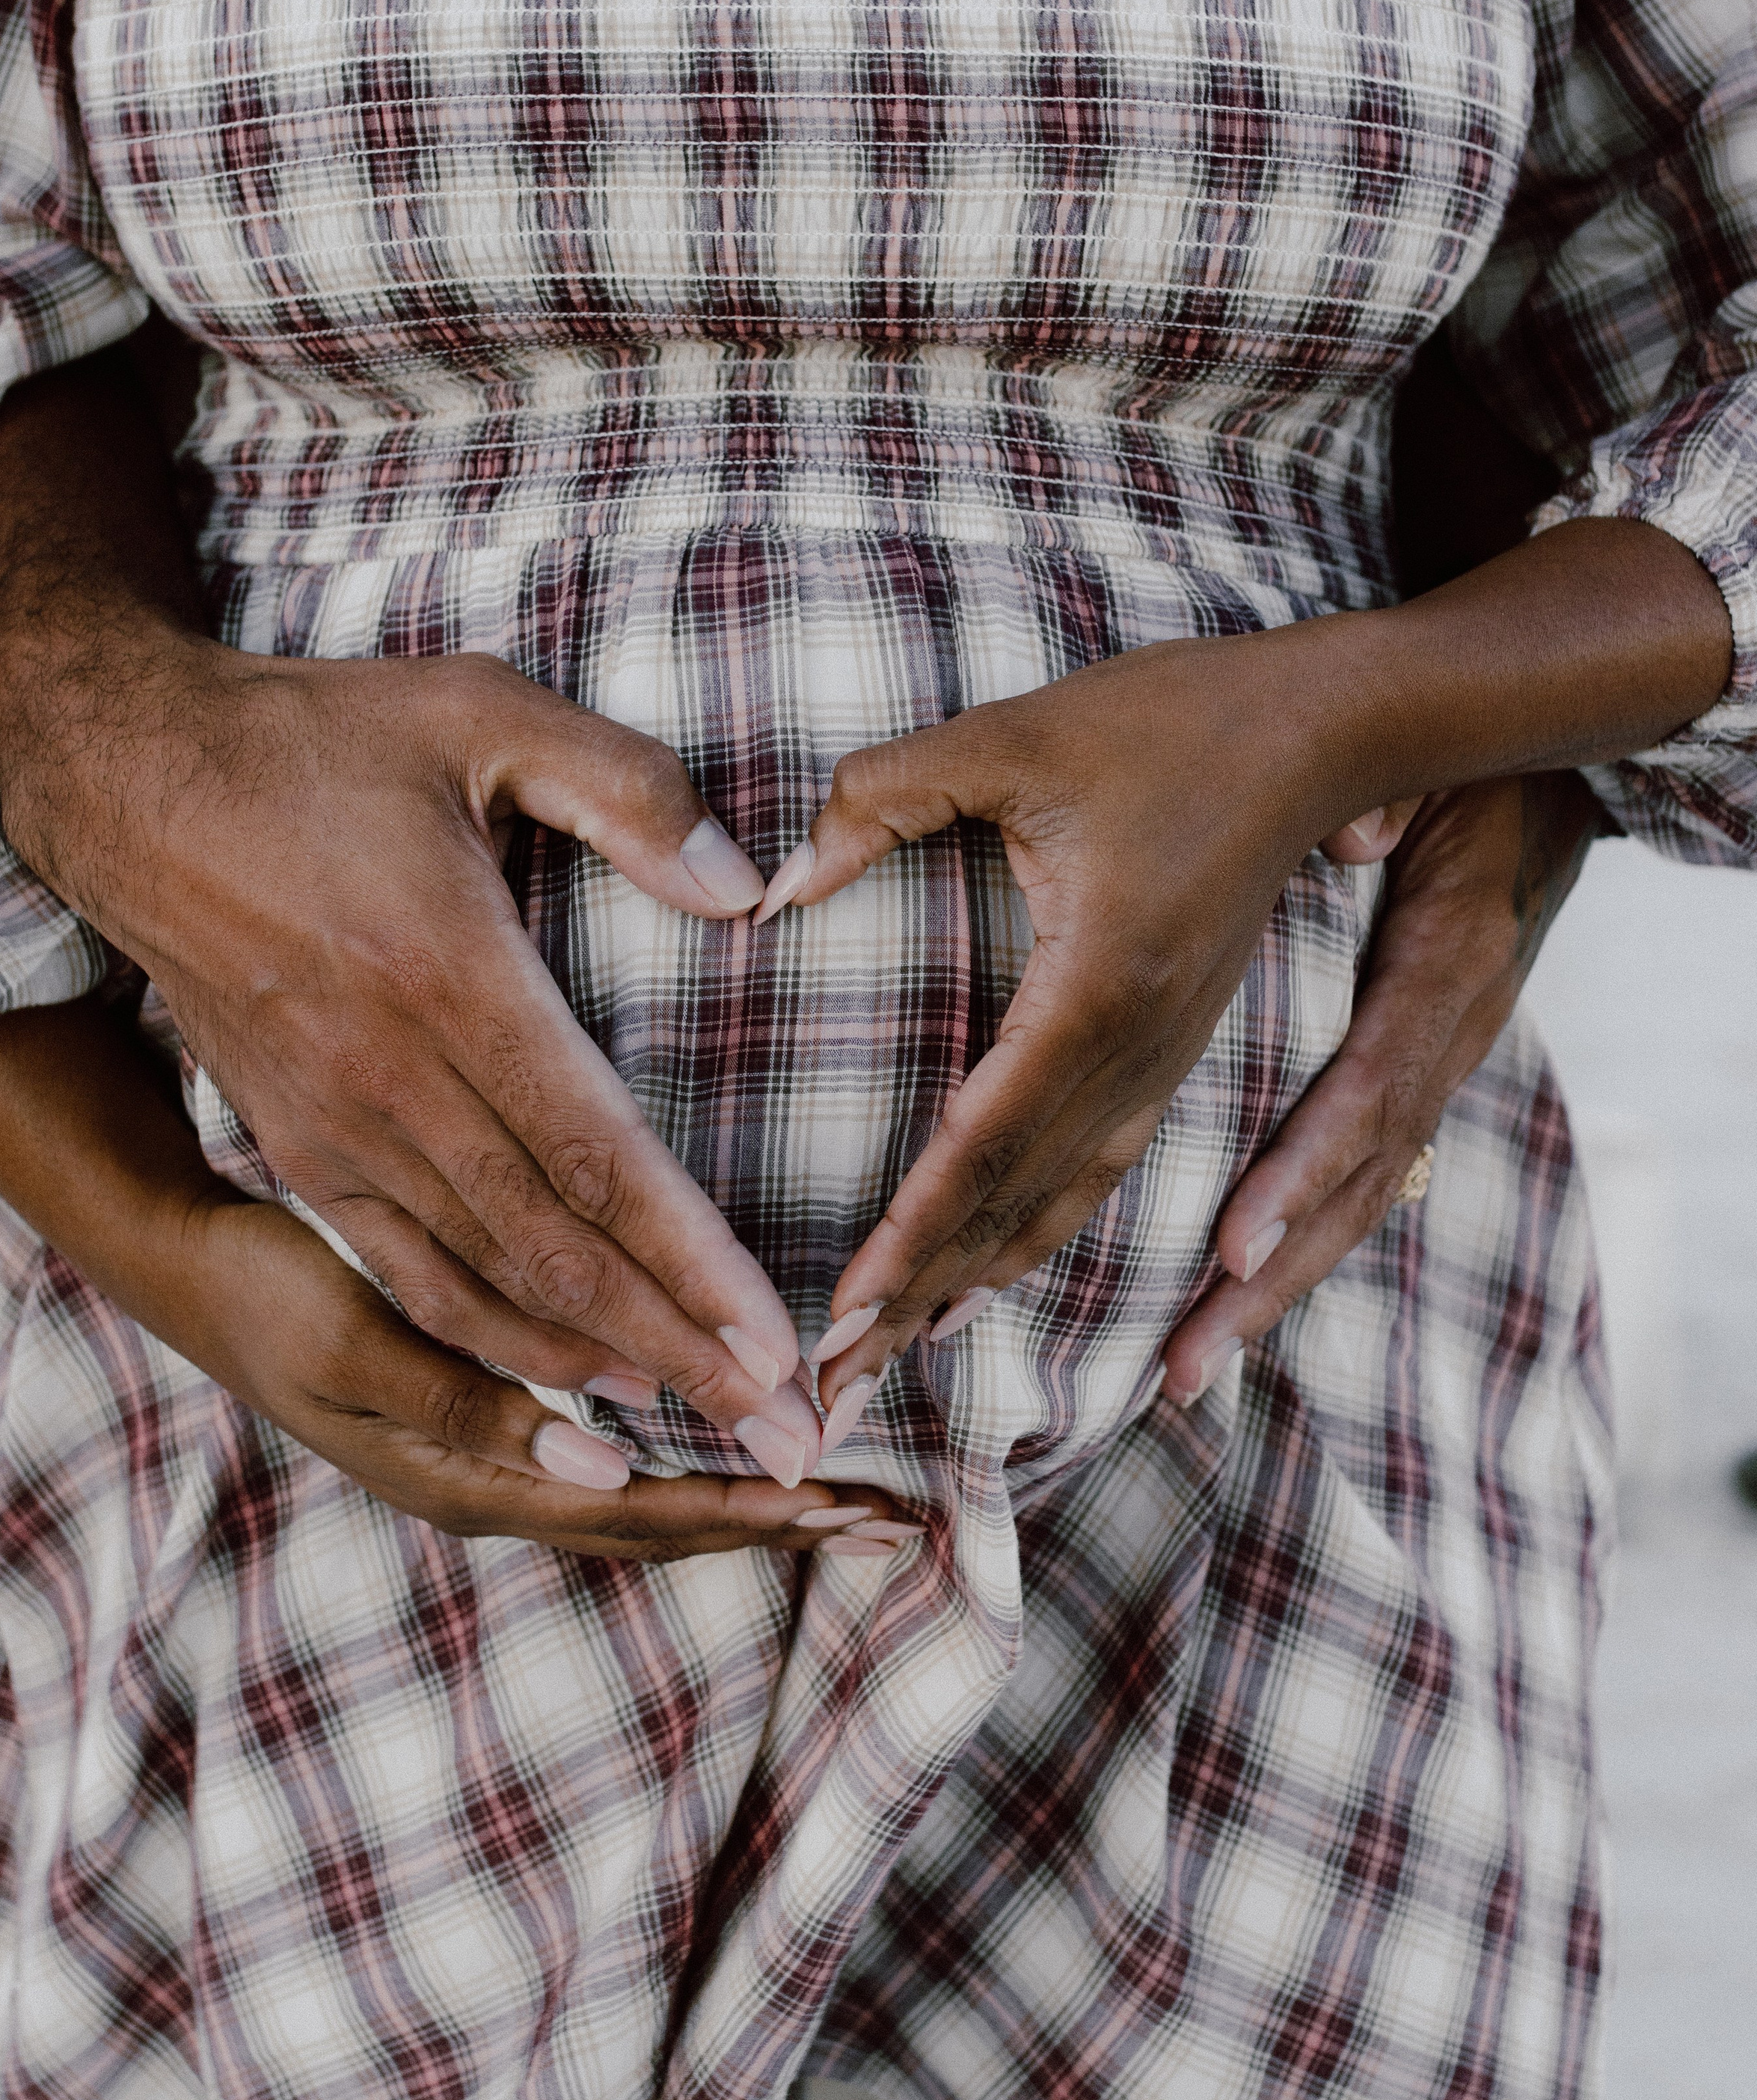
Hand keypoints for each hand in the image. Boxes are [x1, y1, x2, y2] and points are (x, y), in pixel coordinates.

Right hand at [7, 646, 825, 1446]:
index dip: (690, 1259)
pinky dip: (496, 1340)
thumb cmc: (318, 741)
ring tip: (711, 1425)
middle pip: (554, 1249)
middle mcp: (388, 1081)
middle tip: (781, 1428)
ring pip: (484, 1283)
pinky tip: (577, 1377)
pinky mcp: (298, 1150)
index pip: (594, 1155)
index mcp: (446, 976)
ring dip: (601, 1364)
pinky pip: (407, 1274)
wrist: (129, 781)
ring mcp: (334, 1129)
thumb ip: (626, 788)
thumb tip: (745, 887)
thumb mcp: (481, 711)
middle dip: (677, 1348)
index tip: (774, 1339)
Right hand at [174, 1189, 906, 1557]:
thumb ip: (467, 1412)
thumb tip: (596, 1468)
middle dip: (776, 1524)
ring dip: (747, 1506)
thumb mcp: (355, 1350)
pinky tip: (736, 1455)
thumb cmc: (273, 1298)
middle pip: (665, 1529)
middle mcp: (499, 1490)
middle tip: (890, 1522)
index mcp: (477, 1478)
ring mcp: (497, 1468)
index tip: (848, 1502)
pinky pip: (619, 1472)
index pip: (645, 1515)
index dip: (749, 1509)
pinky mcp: (496, 1430)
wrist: (197, 1273)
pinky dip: (693, 1471)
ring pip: (648, 1507)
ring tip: (845, 1503)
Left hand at [774, 499, 1723, 1426]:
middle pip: (1020, 1200)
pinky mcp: (1181, 1036)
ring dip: (987, 1272)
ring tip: (910, 1341)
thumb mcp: (1012, 738)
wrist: (1324, 728)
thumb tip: (775, 886)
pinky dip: (1048, 1222)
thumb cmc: (1172, 719)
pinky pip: (1109, 1158)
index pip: (980, 1142)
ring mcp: (1171, 1048)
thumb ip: (885, 796)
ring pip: (1072, 1194)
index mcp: (1098, 986)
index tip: (843, 1319)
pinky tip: (1002, 1255)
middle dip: (926, 1292)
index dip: (907, 1237)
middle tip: (843, 1380)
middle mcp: (1141, 1044)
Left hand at [1158, 772, 1600, 1401]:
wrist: (1551, 761)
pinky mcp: (1416, 1064)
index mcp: (1449, 965)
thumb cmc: (1467, 756)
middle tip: (1183, 1361)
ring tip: (1185, 1366)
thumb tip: (1356, 841)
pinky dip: (1303, 1236)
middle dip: (1273, 1279)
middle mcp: (1448, 1033)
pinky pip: (1362, 1171)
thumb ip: (1393, 798)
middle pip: (1363, 1181)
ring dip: (1275, 1286)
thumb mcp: (1434, 763)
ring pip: (1361, 1196)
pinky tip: (1236, 1295)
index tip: (1238, 1245)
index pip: (1373, 1087)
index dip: (1308, 1172)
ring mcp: (1438, 1057)